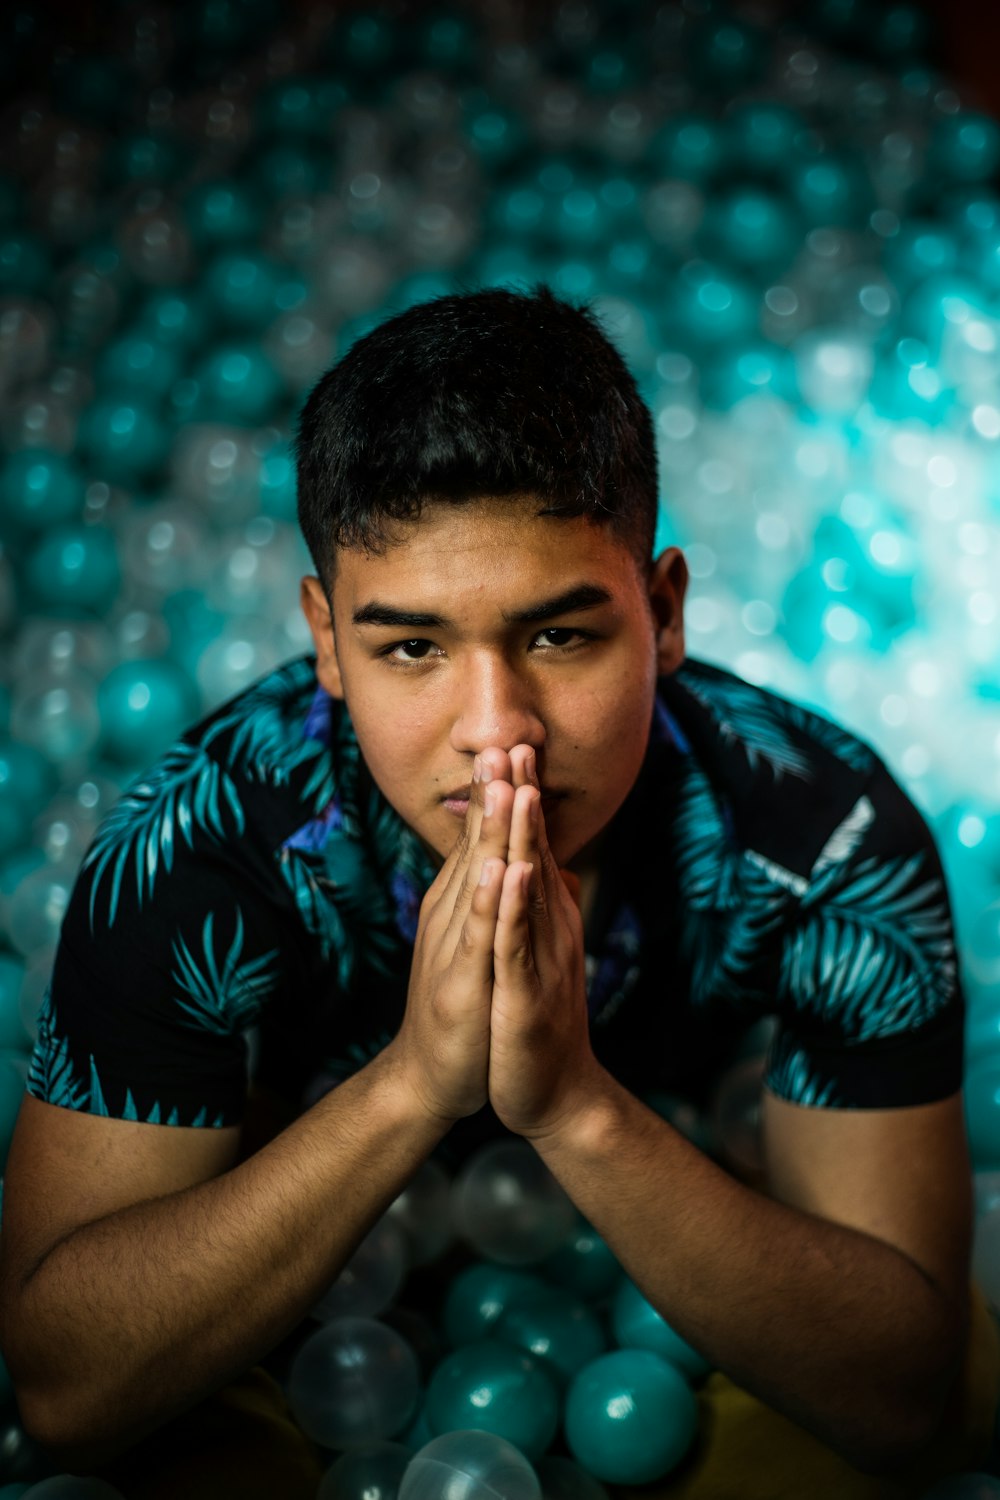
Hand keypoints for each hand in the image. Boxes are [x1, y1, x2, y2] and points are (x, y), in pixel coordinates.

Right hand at [389, 750, 516, 1123]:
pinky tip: (498, 870)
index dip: (499, 793)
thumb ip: (487, 897)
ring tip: (503, 785)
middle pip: (476, 845)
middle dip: (492, 794)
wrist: (432, 1076)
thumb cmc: (461, 1007)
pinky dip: (488, 901)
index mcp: (461, 903)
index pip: (482, 838)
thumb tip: (501, 856)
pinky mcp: (461, 983)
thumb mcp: (476, 940)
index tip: (513, 744)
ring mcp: (454, 946)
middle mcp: (452, 914)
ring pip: (475, 878)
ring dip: (489, 831)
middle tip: (503, 741)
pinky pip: (477, 936)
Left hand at [488, 748, 598, 1137]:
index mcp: (546, 916)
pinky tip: (512, 871)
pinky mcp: (525, 992)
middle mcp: (550, 927)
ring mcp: (540, 957)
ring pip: (531, 887)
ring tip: (519, 787)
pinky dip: (515, 905)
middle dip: (525, 798)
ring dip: (526, 838)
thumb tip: (554, 866)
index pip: (534, 846)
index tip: (516, 746)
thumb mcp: (539, 953)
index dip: (524, 797)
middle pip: (537, 851)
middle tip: (519, 742)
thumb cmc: (538, 1020)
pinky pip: (518, 942)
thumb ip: (544, 907)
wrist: (552, 1091)